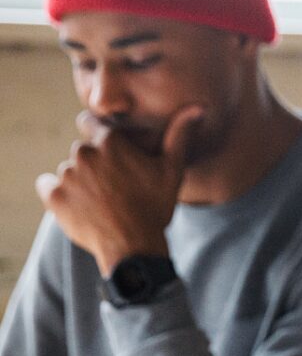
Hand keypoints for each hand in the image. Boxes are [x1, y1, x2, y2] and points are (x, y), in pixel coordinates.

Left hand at [35, 105, 202, 275]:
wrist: (133, 247)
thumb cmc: (155, 208)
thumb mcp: (172, 171)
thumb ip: (179, 135)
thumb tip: (199, 108)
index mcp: (110, 142)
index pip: (90, 123)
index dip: (100, 138)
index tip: (111, 155)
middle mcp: (83, 153)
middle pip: (82, 151)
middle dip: (94, 164)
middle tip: (113, 187)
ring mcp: (66, 175)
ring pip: (69, 171)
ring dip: (80, 181)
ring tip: (101, 202)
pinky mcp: (53, 196)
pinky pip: (48, 186)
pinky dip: (60, 194)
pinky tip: (81, 207)